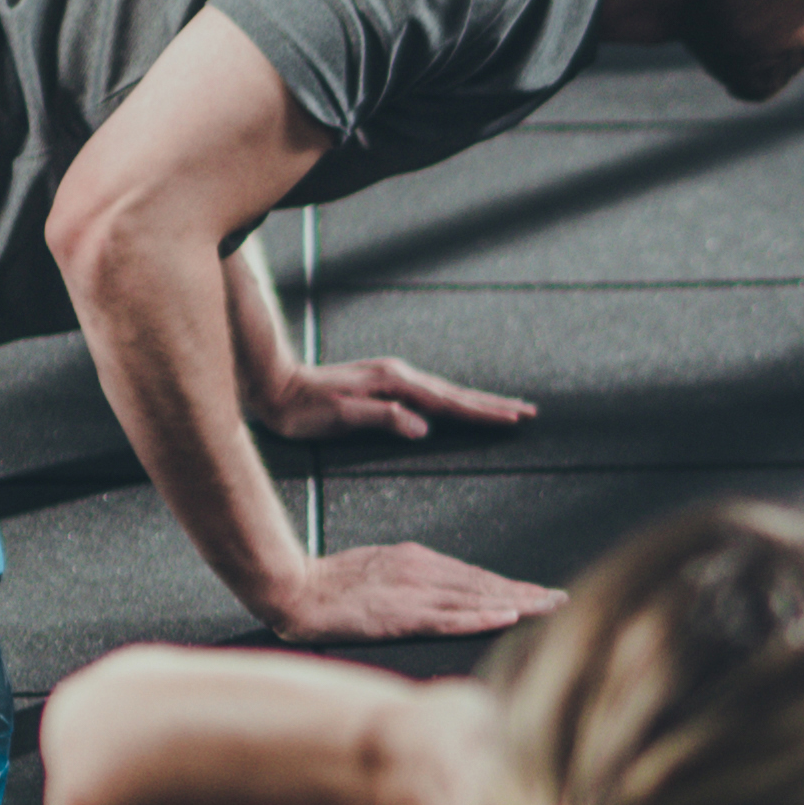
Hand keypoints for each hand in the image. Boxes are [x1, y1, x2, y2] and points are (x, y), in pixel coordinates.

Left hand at [252, 353, 536, 446]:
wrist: (275, 385)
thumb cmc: (303, 408)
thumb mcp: (340, 417)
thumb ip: (383, 419)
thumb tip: (423, 428)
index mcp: (395, 384)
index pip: (449, 403)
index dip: (483, 413)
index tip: (513, 419)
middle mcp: (399, 376)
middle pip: (457, 394)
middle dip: (493, 404)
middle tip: (528, 412)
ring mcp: (394, 378)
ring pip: (447, 393)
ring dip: (478, 402)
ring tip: (506, 409)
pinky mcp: (386, 385)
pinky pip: (432, 394)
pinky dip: (455, 401)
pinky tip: (460, 406)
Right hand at [256, 542, 561, 643]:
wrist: (294, 588)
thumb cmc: (331, 585)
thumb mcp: (380, 571)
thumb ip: (413, 580)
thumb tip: (443, 592)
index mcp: (417, 561)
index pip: (475, 576)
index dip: (511, 586)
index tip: (540, 593)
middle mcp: (422, 571)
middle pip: (485, 584)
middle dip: (527, 592)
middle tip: (561, 600)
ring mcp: (413, 592)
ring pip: (476, 598)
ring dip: (517, 602)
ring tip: (549, 607)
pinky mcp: (401, 613)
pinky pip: (449, 617)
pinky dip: (480, 616)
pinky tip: (505, 617)